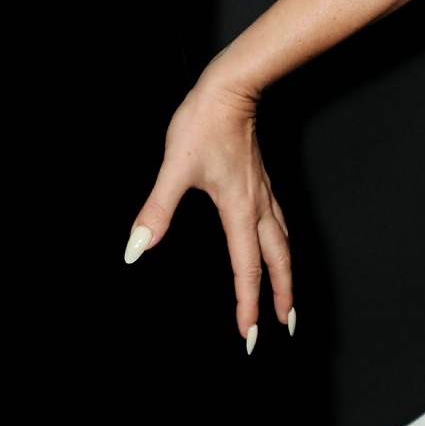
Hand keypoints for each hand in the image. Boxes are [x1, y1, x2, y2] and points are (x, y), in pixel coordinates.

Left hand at [125, 74, 293, 349]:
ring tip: (288, 292)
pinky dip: (282, 242)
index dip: (248, 305)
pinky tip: (275, 239)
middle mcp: (258, 206)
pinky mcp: (260, 178)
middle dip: (282, 295)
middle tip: (286, 325)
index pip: (246, 269)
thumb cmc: (203, 123)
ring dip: (287, 270)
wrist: (229, 89)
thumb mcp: (174, 168)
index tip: (249, 335)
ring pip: (284, 241)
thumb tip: (136, 248)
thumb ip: (157, 210)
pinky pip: (280, 221)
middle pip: (279, 261)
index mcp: (240, 211)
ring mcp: (263, 191)